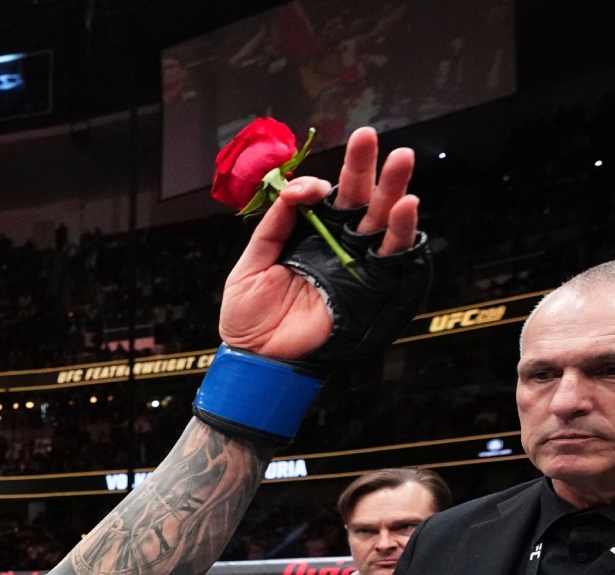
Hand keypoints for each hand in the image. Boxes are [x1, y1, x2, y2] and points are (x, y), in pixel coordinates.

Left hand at [219, 126, 418, 360]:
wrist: (256, 357)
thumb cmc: (249, 317)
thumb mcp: (250, 264)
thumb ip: (273, 227)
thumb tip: (294, 190)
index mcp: (306, 235)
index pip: (321, 198)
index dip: (316, 186)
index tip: (306, 190)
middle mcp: (334, 244)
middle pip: (356, 198)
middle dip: (364, 166)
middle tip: (368, 136)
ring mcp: (354, 262)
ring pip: (380, 218)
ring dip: (393, 188)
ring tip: (401, 158)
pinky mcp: (368, 284)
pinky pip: (390, 255)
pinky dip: (401, 230)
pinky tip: (406, 205)